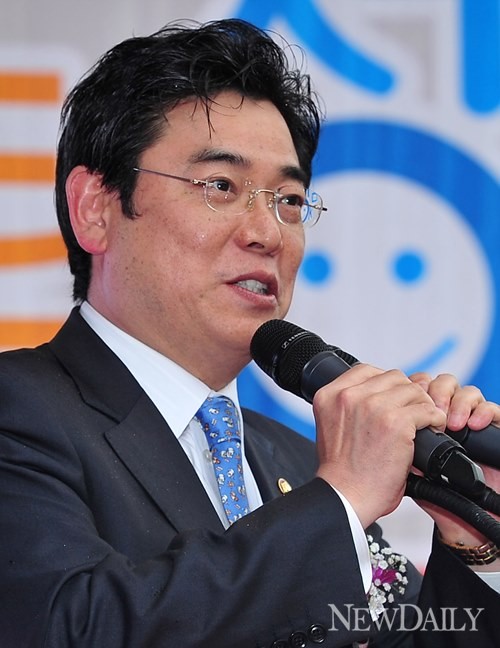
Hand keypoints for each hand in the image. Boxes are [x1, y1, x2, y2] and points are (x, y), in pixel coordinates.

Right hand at [314, 364, 446, 528]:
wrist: (345, 497)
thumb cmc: (341, 470)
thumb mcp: (330, 425)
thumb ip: (347, 405)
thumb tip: (375, 394)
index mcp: (330, 395)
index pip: (367, 370)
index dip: (384, 384)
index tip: (391, 399)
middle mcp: (349, 396)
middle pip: (393, 377)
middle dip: (405, 394)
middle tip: (411, 412)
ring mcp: (373, 407)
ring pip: (412, 390)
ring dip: (422, 405)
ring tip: (423, 422)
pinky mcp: (396, 422)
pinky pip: (427, 409)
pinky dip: (434, 419)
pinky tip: (431, 429)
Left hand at [410, 372, 499, 569]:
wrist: (456, 519)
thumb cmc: (426, 492)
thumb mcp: (399, 458)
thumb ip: (392, 431)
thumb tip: (377, 409)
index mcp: (420, 417)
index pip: (418, 385)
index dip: (413, 388)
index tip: (408, 402)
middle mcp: (445, 415)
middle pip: (442, 382)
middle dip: (436, 393)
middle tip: (432, 411)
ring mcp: (469, 421)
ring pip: (466, 391)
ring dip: (459, 402)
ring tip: (453, 422)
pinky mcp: (491, 431)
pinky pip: (491, 409)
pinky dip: (483, 411)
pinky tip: (473, 424)